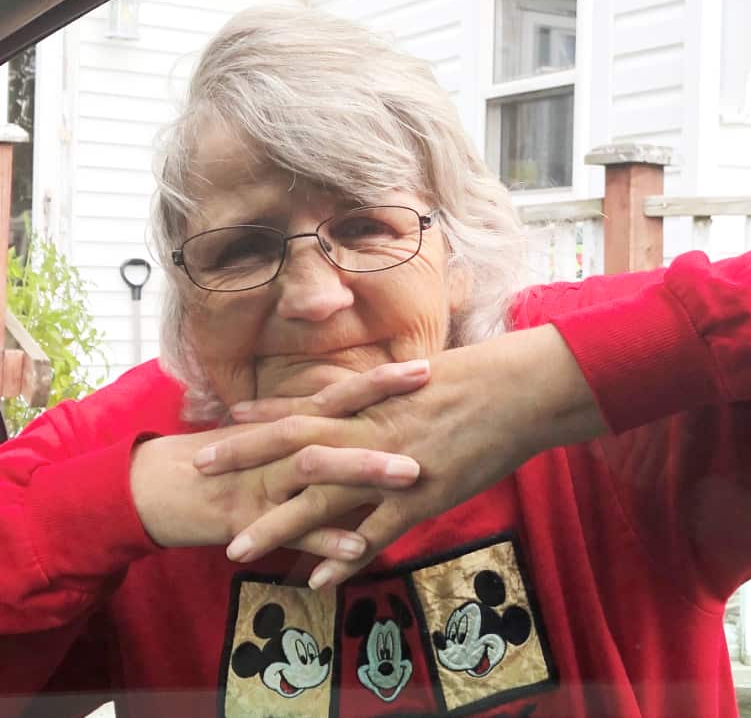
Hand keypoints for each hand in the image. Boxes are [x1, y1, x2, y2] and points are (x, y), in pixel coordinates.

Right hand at [129, 360, 431, 561]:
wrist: (150, 490)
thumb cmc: (224, 463)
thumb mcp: (273, 442)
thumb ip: (316, 433)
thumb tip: (368, 424)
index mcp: (291, 426)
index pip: (342, 395)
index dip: (381, 381)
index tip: (425, 368)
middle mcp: (280, 447)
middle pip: (336, 422)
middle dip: (385, 412)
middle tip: (433, 401)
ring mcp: (263, 482)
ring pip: (317, 473)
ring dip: (363, 472)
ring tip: (411, 473)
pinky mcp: (247, 520)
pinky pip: (292, 532)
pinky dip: (325, 541)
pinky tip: (358, 549)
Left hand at [197, 325, 606, 588]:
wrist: (524, 389)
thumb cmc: (486, 375)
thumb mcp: (434, 374)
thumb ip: (401, 390)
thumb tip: (390, 389)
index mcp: (375, 401)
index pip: (308, 407)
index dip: (265, 415)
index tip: (226, 420)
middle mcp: (372, 431)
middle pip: (295, 447)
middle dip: (245, 459)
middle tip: (200, 470)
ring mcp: (394, 466)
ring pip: (322, 500)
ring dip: (278, 526)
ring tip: (238, 550)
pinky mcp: (423, 496)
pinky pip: (375, 534)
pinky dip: (344, 560)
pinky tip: (316, 582)